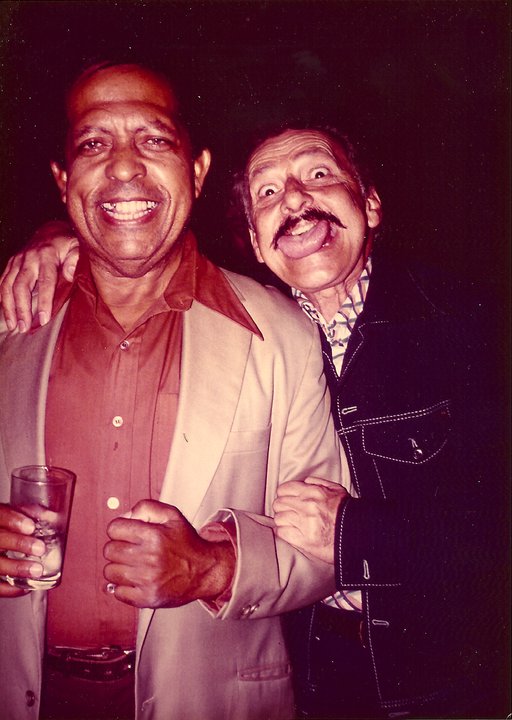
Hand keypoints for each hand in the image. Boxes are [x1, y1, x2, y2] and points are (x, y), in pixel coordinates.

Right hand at [0, 220, 78, 332]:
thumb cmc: (68, 245)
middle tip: (23, 328)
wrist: (51, 232)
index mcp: (47, 255)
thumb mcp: (77, 248)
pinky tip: (5, 315)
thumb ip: (76, 260)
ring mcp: (17, 261)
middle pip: (21, 286)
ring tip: (13, 326)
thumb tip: (70, 275)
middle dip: (21, 309)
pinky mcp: (11, 264)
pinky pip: (2, 282)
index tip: (43, 320)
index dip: (44, 301)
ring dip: (9, 308)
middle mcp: (29, 258)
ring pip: (8, 286)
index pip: (45, 281)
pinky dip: (2, 299)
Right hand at [0, 504, 45, 595]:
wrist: (0, 545)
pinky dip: (9, 589)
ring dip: (17, 568)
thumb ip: (26, 514)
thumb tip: (51, 517)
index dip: (14, 521)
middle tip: (40, 548)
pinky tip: (25, 587)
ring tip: (37, 570)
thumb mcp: (10, 517)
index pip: (0, 515)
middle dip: (19, 543)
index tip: (31, 527)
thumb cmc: (4, 529)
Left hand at [103, 500, 234, 608]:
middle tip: (130, 549)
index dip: (119, 529)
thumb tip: (124, 517)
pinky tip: (136, 580)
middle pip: (109, 550)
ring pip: (110, 572)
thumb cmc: (186, 543)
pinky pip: (117, 592)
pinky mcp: (147, 598)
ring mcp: (147, 580)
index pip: (114, 529)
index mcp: (154, 535)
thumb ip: (146, 507)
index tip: (127, 533)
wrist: (205, 571)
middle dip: (117, 547)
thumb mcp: (172, 515)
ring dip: (118, 567)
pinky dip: (123, 586)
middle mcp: (150, 558)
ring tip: (133, 565)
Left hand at [273, 477, 348, 563]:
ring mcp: (304, 523)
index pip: (284, 489)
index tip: (286, 498)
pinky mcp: (303, 540)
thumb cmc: (348, 513)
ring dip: (282, 520)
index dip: (283, 494)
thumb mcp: (337, 490)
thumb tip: (305, 482)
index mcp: (313, 492)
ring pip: (278, 517)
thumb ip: (319, 482)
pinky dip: (283, 532)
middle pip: (279, 503)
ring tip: (288, 522)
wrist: (358, 535)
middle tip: (286, 511)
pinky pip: (282, 532)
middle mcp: (307, 506)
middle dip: (281, 507)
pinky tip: (288, 531)